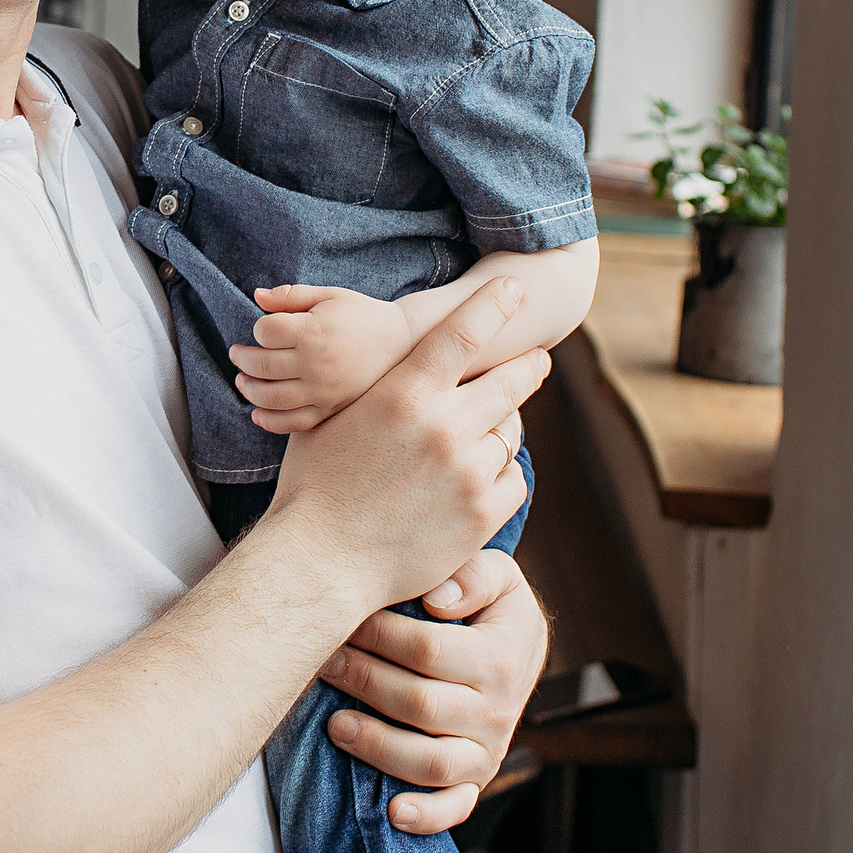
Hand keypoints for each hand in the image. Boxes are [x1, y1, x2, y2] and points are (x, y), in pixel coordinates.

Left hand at [232, 284, 415, 432]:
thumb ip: (291, 296)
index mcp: (315, 330)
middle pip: (262, 365)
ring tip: (243, 380)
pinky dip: (269, 421)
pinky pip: (293, 423)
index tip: (264, 328)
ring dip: (249, 389)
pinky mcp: (330, 409)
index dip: (258, 329)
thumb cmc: (360, 315)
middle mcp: (317, 363)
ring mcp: (323, 390)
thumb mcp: (329, 296)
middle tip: (237, 354)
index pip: (266, 331)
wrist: (400, 343)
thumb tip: (257, 296)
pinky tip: (256, 412)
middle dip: (243, 359)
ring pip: (271, 398)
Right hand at [264, 278, 548, 617]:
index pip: (463, 333)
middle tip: (538, 360)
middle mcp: (444, 426)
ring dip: (502, 429)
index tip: (515, 290)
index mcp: (405, 393)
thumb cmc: (314, 486)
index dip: (494, 305)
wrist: (320, 562)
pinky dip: (502, 474)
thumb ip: (374, 388)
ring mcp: (468, 472)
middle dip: (527, 367)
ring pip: (509, 434)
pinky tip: (484, 477)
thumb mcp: (333, 418)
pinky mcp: (482, 514)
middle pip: (509, 381)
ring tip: (491, 432)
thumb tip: (389, 361)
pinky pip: (513, 480)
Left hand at [319, 549, 546, 833]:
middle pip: (418, 704)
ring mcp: (487, 751)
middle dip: (362, 681)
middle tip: (324, 662)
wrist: (518, 649)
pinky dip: (425, 816)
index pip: (428, 650)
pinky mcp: (475, 780)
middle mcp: (498, 710)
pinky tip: (391, 812)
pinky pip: (454, 807)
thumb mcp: (497, 574)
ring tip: (335, 725)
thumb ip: (474, 574)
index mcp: (502, 656)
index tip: (344, 620)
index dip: (379, 635)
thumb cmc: (490, 606)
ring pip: (429, 761)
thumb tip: (436, 601)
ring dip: (376, 745)